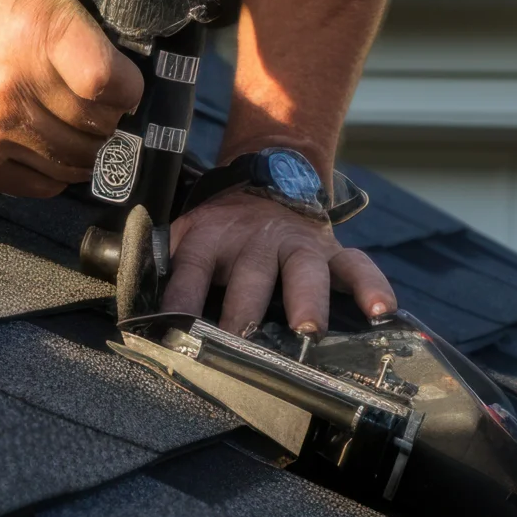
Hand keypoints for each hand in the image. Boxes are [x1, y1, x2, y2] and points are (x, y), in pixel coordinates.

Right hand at [0, 0, 143, 196]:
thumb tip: (143, 18)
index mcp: (40, 33)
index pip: (110, 83)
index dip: (127, 89)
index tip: (123, 86)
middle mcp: (14, 84)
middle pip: (96, 129)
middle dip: (108, 120)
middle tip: (100, 109)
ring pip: (73, 163)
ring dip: (86, 150)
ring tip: (79, 130)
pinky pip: (39, 185)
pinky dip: (55, 173)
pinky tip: (51, 149)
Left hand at [162, 190, 395, 335]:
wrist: (267, 178)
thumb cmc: (222, 229)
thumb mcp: (187, 235)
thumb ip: (165, 269)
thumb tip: (135, 323)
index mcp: (210, 238)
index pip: (189, 271)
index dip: (179, 300)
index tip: (172, 334)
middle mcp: (254, 242)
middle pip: (249, 276)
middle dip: (245, 310)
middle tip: (242, 338)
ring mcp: (296, 245)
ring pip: (303, 271)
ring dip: (305, 300)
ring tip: (309, 329)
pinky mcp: (332, 250)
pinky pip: (357, 265)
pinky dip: (371, 287)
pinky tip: (381, 311)